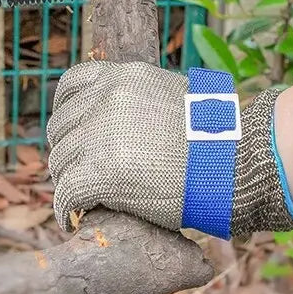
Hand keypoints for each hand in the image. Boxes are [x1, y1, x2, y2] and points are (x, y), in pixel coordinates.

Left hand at [46, 60, 292, 238]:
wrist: (231, 162)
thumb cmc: (211, 136)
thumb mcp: (172, 95)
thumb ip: (141, 99)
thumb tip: (123, 116)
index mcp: (125, 76)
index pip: (72, 84)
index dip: (65, 109)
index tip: (69, 128)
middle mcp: (108, 98)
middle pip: (61, 125)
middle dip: (67, 149)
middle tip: (77, 170)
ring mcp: (100, 133)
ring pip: (61, 160)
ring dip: (68, 179)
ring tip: (79, 197)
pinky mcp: (99, 172)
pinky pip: (67, 193)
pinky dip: (66, 208)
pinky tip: (73, 217)